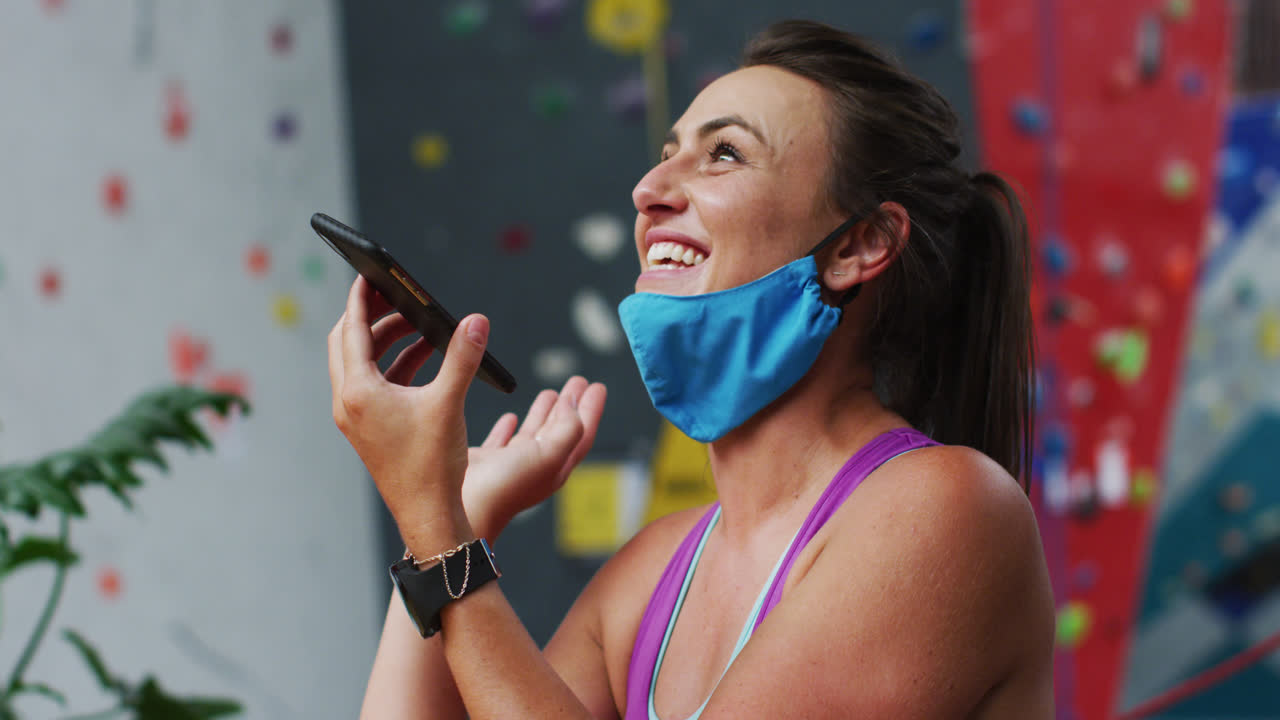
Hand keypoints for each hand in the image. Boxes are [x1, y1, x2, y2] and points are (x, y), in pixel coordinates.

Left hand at [328, 276, 484, 539]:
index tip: (368, 272)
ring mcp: (355, 418)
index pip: (350, 329)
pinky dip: (394, 366)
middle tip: (398, 297)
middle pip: (348, 342)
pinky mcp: (368, 429)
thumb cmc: (433, 463)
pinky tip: (426, 360)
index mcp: (358, 392)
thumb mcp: (450, 403)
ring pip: (360, 364)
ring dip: (386, 341)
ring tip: (421, 328)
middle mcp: (348, 403)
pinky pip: (372, 384)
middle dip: (372, 316)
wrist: (427, 514)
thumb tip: (476, 321)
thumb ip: (463, 356)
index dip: (360, 297)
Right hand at [463, 376, 606, 538]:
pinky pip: (501, 441)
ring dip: (543, 412)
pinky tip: (509, 417)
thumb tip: (573, 402)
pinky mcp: (485, 464)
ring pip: (533, 433)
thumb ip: (566, 428)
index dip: (590, 409)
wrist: (462, 511)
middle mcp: (536, 466)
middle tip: (577, 380)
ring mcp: (510, 466)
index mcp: (556, 466)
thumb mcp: (548, 455)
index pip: (581, 432)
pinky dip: (507, 428)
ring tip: (550, 392)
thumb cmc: (506, 487)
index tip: (597, 385)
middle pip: (560, 429)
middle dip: (570, 404)